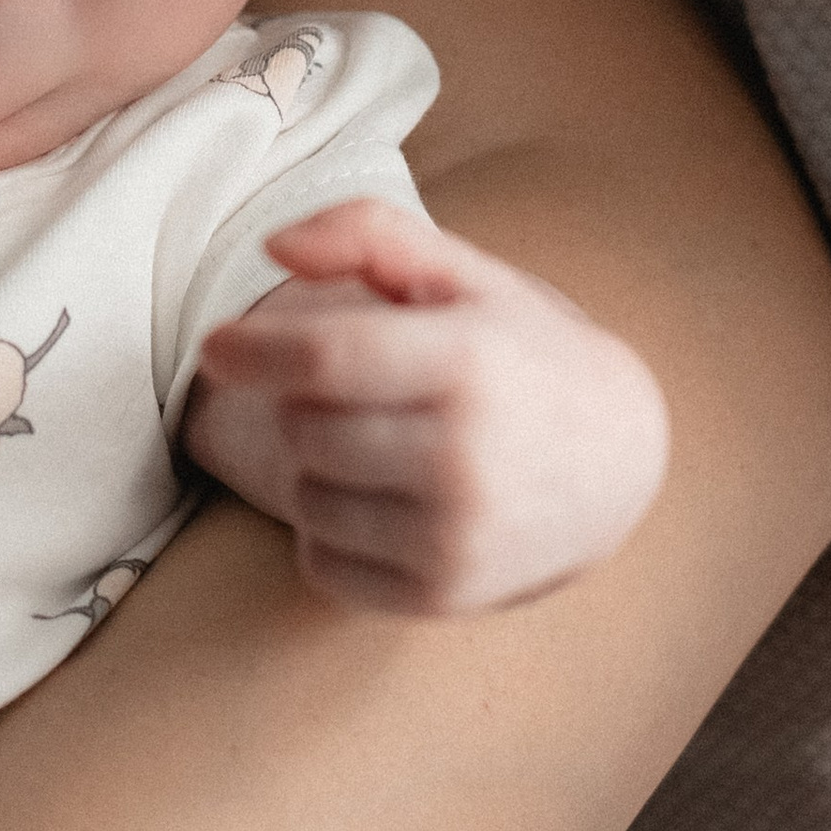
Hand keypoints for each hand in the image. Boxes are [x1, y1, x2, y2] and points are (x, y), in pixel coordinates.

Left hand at [182, 198, 669, 611]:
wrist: (616, 461)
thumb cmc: (518, 350)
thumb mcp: (461, 271)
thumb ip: (366, 233)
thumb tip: (272, 246)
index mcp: (468, 362)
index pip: (325, 358)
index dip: (252, 350)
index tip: (214, 346)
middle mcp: (465, 459)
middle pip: (303, 429)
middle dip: (305, 402)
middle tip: (359, 391)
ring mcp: (455, 538)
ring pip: (305, 499)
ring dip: (318, 468)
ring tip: (381, 444)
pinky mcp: (442, 597)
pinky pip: (321, 564)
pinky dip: (329, 532)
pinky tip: (384, 500)